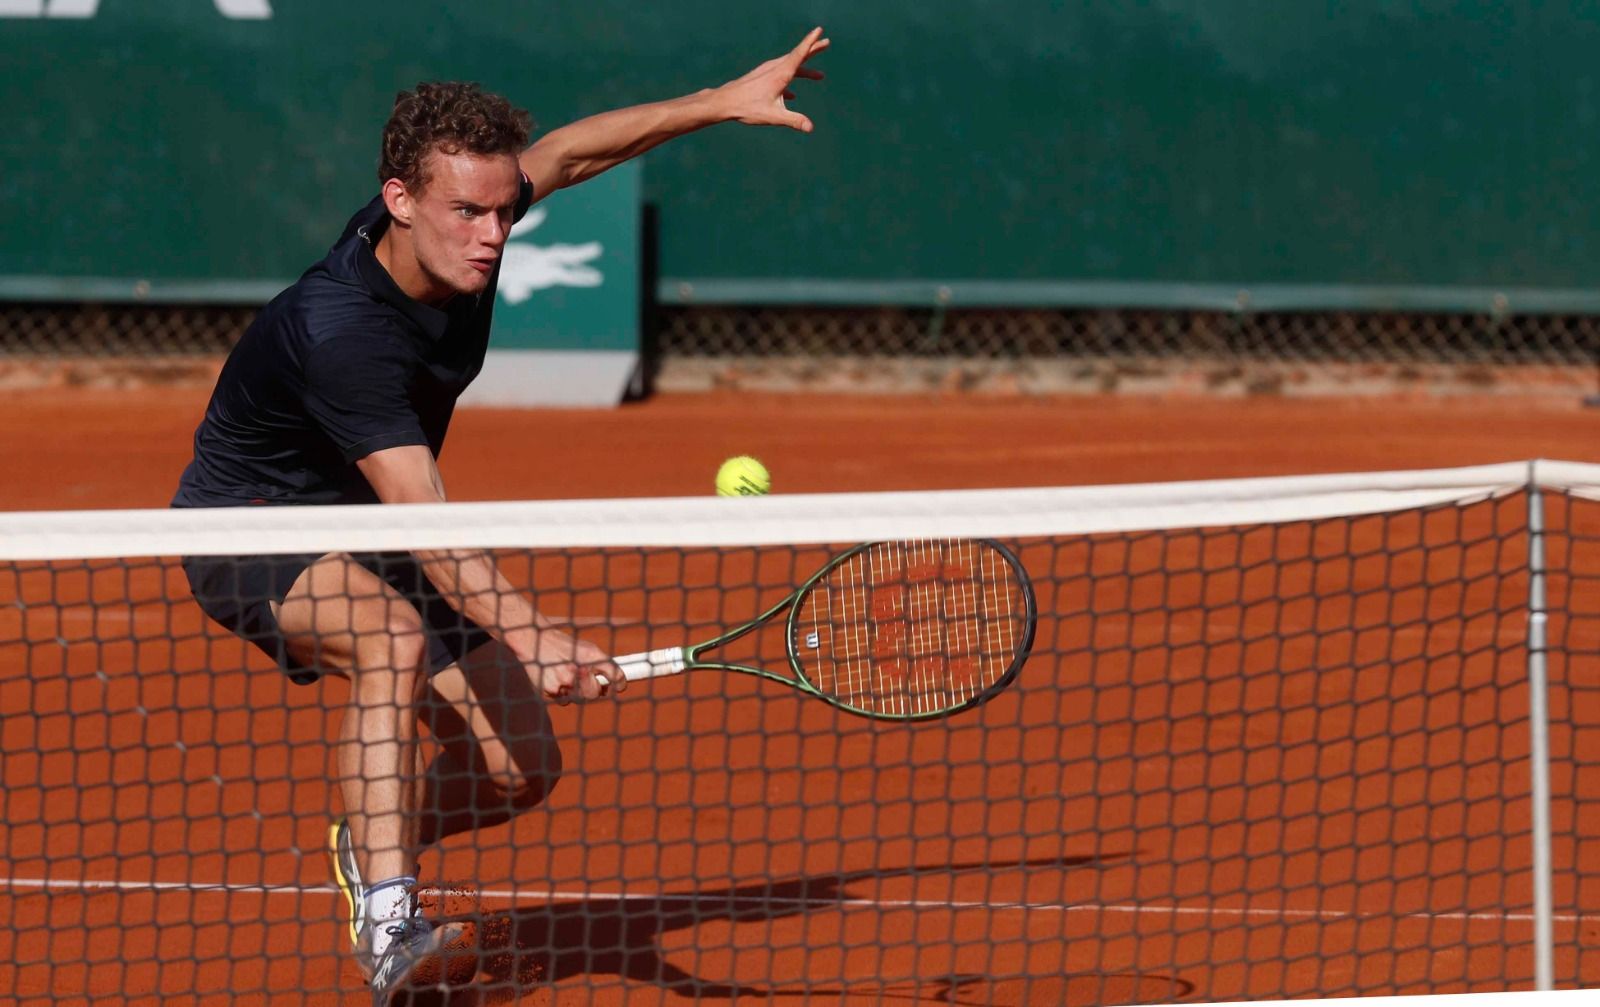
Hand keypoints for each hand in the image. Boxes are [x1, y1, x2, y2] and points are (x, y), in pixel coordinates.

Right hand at [525, 628, 625, 702]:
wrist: (533, 641)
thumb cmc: (562, 645)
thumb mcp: (585, 648)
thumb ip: (600, 663)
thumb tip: (611, 682)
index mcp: (590, 655)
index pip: (614, 674)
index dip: (620, 683)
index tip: (619, 686)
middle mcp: (578, 670)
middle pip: (595, 693)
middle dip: (595, 689)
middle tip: (590, 682)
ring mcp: (564, 682)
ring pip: (579, 698)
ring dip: (577, 690)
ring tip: (567, 675)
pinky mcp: (550, 691)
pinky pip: (563, 700)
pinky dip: (562, 693)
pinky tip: (555, 679)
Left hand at [715, 26, 829, 131]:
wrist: (725, 102)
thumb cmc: (747, 108)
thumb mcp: (773, 116)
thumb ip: (793, 120)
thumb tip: (810, 128)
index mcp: (780, 75)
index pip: (799, 54)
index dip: (811, 42)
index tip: (820, 31)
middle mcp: (775, 69)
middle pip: (797, 56)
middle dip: (813, 49)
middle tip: (827, 42)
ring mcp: (767, 72)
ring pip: (790, 66)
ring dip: (805, 68)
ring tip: (819, 76)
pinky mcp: (762, 78)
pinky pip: (781, 75)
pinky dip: (790, 80)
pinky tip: (792, 95)